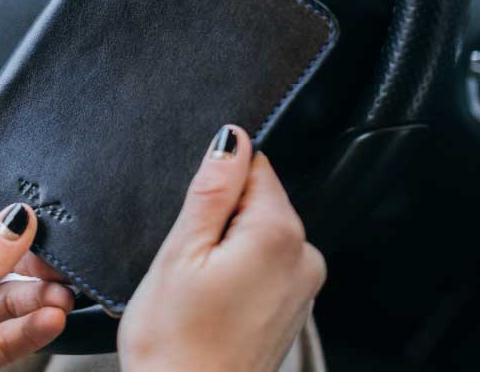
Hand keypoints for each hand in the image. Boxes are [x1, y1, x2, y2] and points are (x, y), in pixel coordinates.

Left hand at [0, 202, 73, 370]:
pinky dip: (30, 329)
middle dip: (31, 268)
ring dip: (37, 300)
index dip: (7, 223)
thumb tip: (17, 219)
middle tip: (59, 269)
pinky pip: (6, 336)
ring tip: (61, 299)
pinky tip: (49, 320)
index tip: (40, 225)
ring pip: (6, 301)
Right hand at [118, 124, 326, 371]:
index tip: (194, 223)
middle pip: (258, 200)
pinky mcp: (292, 308)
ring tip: (198, 287)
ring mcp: (303, 286)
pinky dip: (236, 274)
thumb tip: (232, 138)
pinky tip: (212, 303)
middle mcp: (304, 257)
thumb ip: (212, 188)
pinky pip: (264, 266)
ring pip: (258, 234)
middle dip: (218, 219)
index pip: (253, 165)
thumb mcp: (180, 251)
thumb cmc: (176, 341)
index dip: (214, 186)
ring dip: (226, 248)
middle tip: (189, 261)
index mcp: (278, 233)